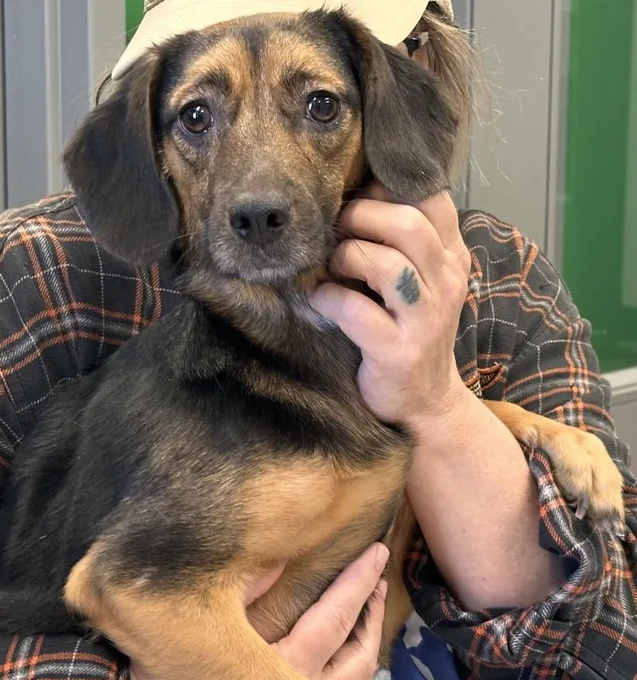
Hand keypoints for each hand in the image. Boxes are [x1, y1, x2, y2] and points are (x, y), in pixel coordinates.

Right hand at [103, 543, 389, 679]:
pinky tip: (352, 666)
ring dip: (369, 650)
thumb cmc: (169, 672)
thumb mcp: (202, 620)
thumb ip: (246, 585)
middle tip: (379, 581)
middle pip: (359, 657)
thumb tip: (283, 551)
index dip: (359, 582)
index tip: (377, 553)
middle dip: (373, 614)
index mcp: (283, 670)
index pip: (335, 617)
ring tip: (371, 618)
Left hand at [310, 183, 472, 435]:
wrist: (425, 402)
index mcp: (452, 256)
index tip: (357, 197)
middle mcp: (447, 282)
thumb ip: (399, 242)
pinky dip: (328, 299)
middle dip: (358, 218)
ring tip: (329, 268)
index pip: (432, 197)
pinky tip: (319, 301)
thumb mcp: (418, 281)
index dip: (387, 187)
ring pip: (386, 263)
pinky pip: (356, 310)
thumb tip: (350, 195)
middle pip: (407, 223)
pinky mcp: (398, 351)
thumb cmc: (408, 330)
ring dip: (345, 257)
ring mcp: (426, 318)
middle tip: (333, 231)